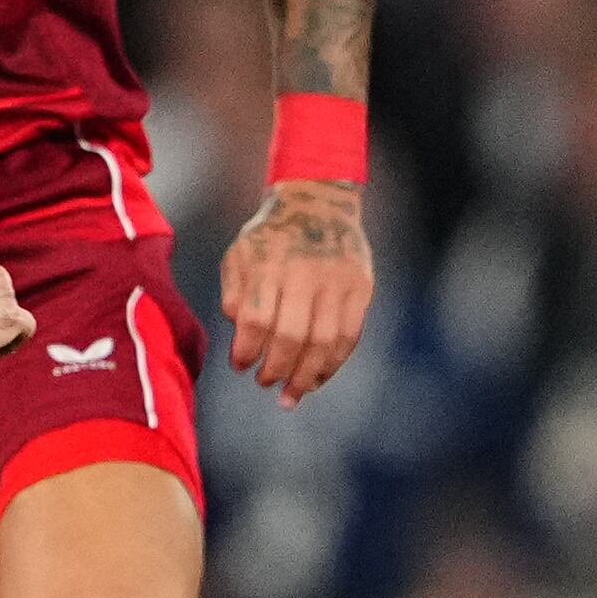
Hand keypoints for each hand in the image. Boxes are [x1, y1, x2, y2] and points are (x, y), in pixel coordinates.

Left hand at [218, 176, 372, 402]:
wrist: (319, 203)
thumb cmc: (271, 236)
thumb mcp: (240, 252)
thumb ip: (235, 291)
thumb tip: (239, 331)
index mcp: (269, 262)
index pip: (256, 318)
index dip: (246, 350)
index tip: (240, 365)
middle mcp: (304, 272)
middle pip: (291, 336)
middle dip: (275, 369)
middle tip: (264, 383)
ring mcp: (337, 280)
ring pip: (324, 342)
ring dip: (306, 376)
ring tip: (291, 394)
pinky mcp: (361, 288)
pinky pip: (349, 336)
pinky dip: (333, 364)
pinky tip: (316, 378)